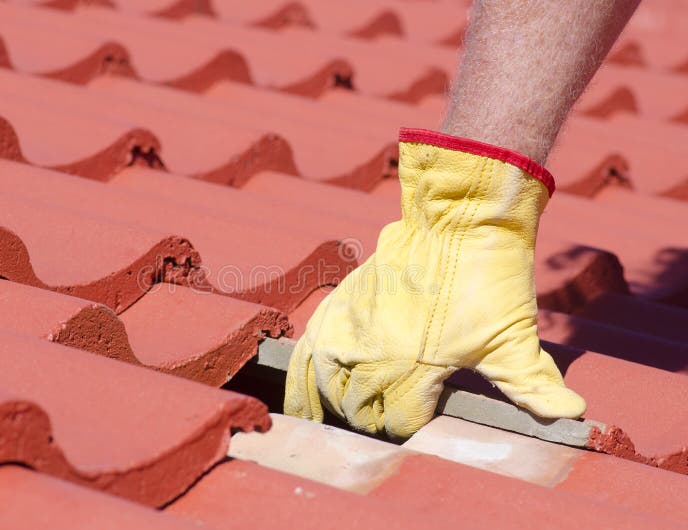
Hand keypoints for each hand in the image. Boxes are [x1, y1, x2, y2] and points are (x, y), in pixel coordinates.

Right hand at [284, 129, 585, 438]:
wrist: (460, 217)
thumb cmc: (487, 275)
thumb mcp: (514, 334)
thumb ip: (533, 384)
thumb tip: (572, 414)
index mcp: (417, 366)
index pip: (397, 421)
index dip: (406, 428)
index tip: (415, 424)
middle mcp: (376, 350)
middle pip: (354, 406)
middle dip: (363, 419)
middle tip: (375, 418)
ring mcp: (354, 323)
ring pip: (321, 378)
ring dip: (321, 400)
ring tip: (317, 416)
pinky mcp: (344, 300)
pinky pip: (310, 341)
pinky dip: (302, 366)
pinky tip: (302, 378)